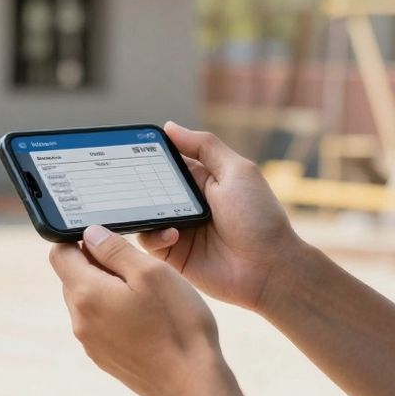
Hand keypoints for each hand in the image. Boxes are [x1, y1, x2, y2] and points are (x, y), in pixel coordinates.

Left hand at [49, 225, 227, 395]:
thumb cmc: (177, 324)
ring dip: (108, 289)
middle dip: (98, 265)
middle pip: (73, 277)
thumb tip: (90, 234)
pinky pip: (100, 323)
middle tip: (137, 269)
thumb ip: (115, 249)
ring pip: (88, 300)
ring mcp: (90, 343)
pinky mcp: (104, 357)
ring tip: (146, 297)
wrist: (191, 384)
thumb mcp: (151, 272)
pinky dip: (115, 313)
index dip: (81, 240)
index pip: (59, 253)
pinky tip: (147, 320)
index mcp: (86, 294)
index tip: (112, 243)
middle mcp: (80, 320)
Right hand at [137, 122, 307, 312]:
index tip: (126, 146)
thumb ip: (204, 147)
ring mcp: (179, 229)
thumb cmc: (259, 217)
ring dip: (143, 209)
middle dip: (139, 183)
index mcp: (203, 180)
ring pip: (144, 213)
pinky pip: (149, 241)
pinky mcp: (174, 255)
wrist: (270, 269)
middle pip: (151, 187)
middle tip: (124, 179)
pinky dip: (153, 235)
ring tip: (152, 209)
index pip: (168, 162)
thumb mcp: (237, 172)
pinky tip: (173, 234)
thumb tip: (170, 127)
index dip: (149, 154)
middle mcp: (187, 203)